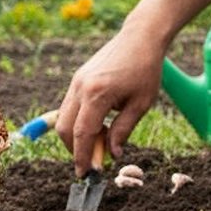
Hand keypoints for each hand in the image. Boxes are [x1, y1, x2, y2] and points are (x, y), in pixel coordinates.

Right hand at [56, 29, 163, 174]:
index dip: (83, 156)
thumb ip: (123, 131)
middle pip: (65, 129)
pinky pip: (70, 108)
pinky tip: (98, 126)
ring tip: (100, 142)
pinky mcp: (77, 80)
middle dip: (75, 150)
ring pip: (64, 119)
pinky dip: (78, 123)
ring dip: (76, 137)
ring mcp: (75, 83)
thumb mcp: (141, 104)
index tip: (86, 174)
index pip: (82, 134)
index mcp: (97, 94)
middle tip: (92, 162)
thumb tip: (112, 155)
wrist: (140, 37)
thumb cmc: (146, 69)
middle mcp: (80, 88)